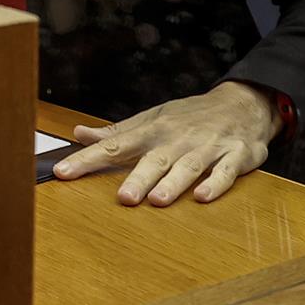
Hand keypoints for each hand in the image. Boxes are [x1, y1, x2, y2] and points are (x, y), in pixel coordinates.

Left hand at [52, 81, 279, 206]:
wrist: (242, 103)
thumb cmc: (190, 116)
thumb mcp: (152, 119)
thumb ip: (116, 132)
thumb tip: (79, 134)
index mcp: (153, 130)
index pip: (115, 145)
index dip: (88, 159)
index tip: (63, 172)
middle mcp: (177, 138)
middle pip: (154, 159)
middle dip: (138, 178)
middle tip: (122, 198)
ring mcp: (207, 147)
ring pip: (188, 166)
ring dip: (173, 182)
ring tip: (157, 201)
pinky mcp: (236, 156)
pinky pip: (225, 172)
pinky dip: (215, 184)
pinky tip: (202, 197)